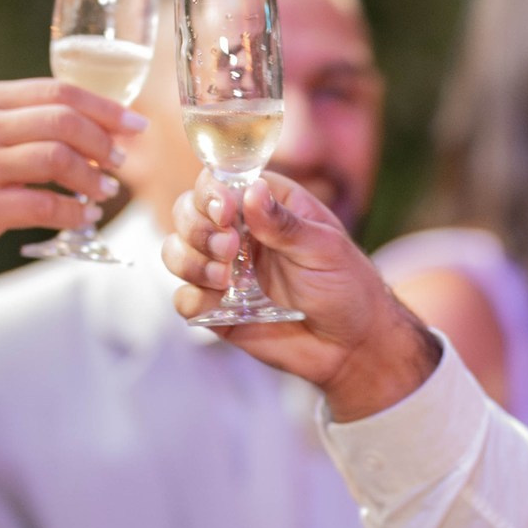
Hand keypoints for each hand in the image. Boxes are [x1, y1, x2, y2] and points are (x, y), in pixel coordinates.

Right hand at [0, 79, 142, 271]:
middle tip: (122, 161)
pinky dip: (74, 213)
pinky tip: (84, 217)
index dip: (106, 107)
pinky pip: (44, 206)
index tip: (136, 125)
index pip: (58, 91)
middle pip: (63, 121)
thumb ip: (23, 123)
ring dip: (93, 178)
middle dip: (104, 142)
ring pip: (58, 160)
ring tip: (106, 190)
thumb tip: (97, 127)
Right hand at [163, 172, 440, 419]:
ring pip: (176, 252)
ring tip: (225, 277)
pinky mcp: (218, 309)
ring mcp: (225, 271)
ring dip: (190, 261)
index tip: (225, 213)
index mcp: (265, 206)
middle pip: (186, 213)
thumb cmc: (346, 286)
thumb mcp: (323, 247)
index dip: (211, 193)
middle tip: (229, 249)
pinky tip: (220, 304)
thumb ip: (284, 223)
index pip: (218, 183)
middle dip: (197, 228)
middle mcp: (238, 233)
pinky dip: (192, 300)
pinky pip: (184, 299)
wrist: (352, 345)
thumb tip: (251, 192)